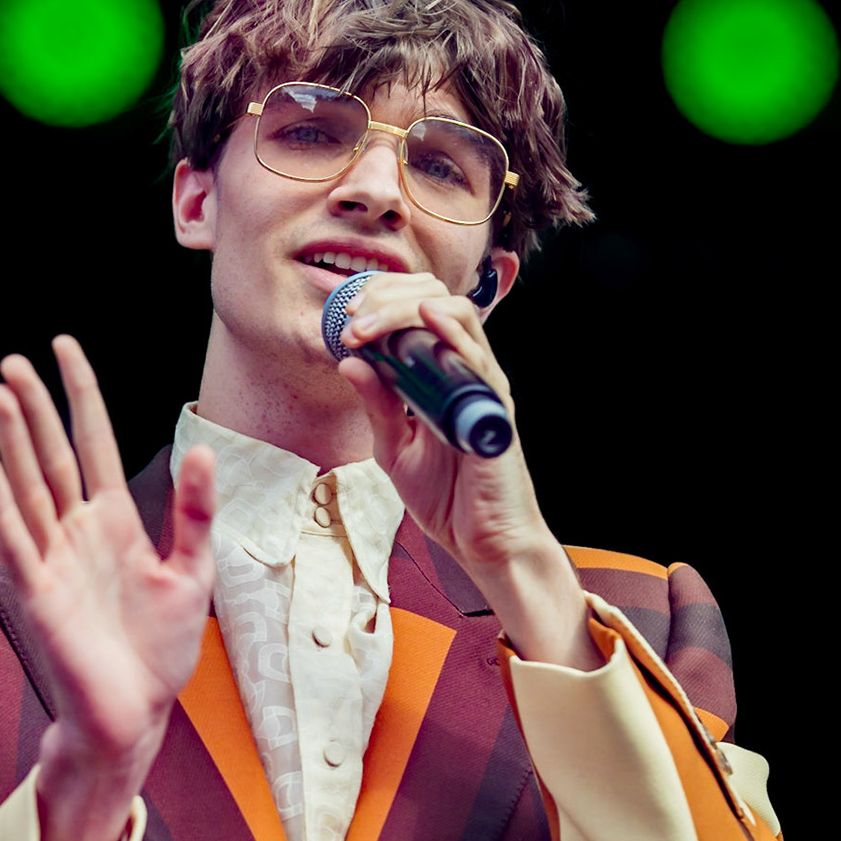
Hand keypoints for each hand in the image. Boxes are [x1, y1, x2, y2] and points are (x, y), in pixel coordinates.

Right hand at [0, 335, 216, 840]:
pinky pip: (17, 541)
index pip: (94, 443)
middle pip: (51, 455)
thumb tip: (204, 449)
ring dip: (13, 442)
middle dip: (35, 407)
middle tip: (12, 359)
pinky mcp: (40, 595)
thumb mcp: (193, 574)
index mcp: (114, 521)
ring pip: (29, 488)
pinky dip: (1, 504)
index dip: (79, 396)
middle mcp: (77, 532)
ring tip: (0, 393)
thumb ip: (194, 514)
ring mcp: (54, 561)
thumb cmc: (159, 651)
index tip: (63, 347)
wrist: (134, 715)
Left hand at [334, 274, 545, 570]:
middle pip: (435, 300)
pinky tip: (429, 320)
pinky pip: (479, 357)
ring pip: (457, 315)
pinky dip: (453, 332)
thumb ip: (376, 406)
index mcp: (440, 376)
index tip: (345, 317)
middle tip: (353, 320)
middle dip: (387, 297)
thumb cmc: (447, 495)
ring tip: (370, 325)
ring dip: (406, 310)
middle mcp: (464, 372)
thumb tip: (348, 362)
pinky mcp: (494, 407)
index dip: (380, 301)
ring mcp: (481, 385)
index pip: (416, 311)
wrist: (481, 542)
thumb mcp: (394, 447)